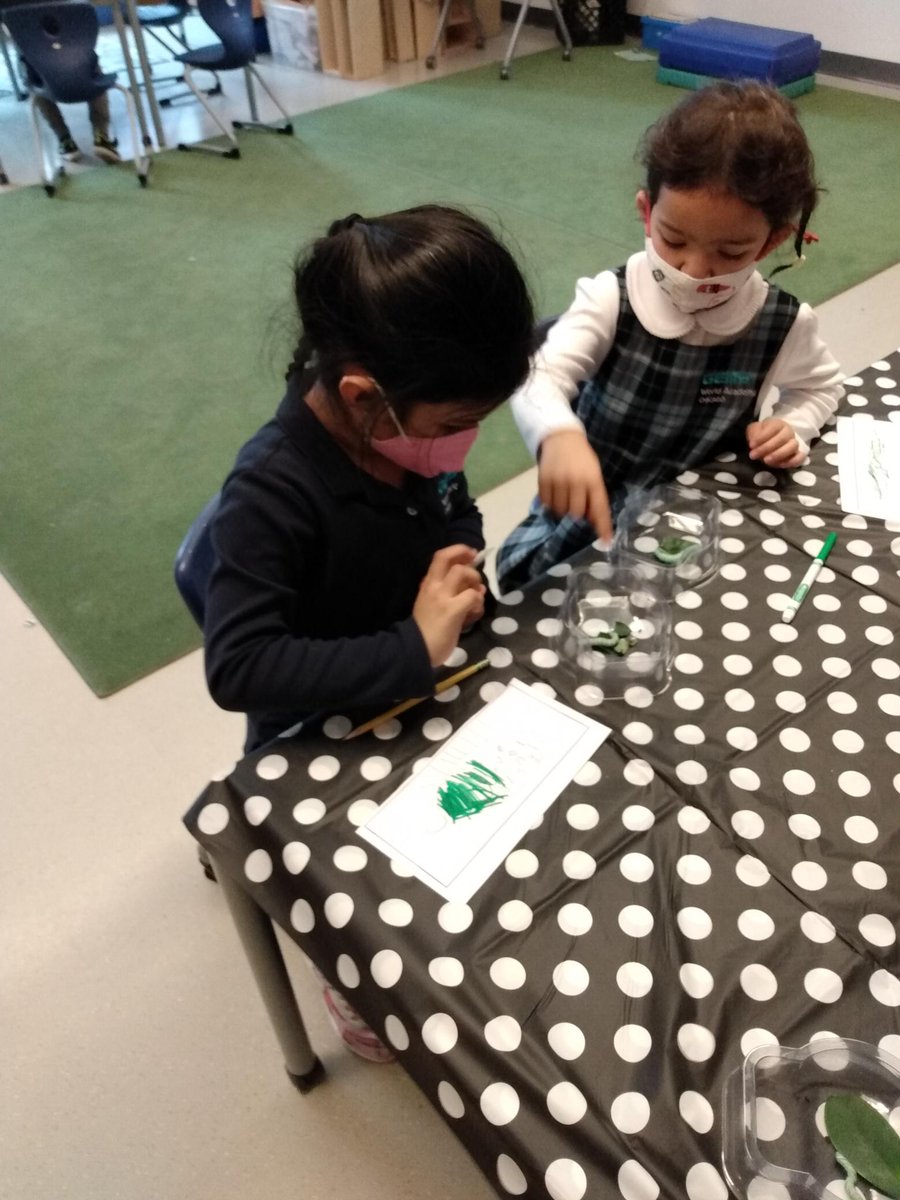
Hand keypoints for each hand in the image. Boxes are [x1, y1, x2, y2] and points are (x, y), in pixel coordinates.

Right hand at [413, 545, 485, 666]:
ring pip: (462, 573)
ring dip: (475, 581)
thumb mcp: (431, 604)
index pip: (440, 556)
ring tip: (477, 596)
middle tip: (476, 572)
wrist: (416, 649)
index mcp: (427, 584)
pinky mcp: (452, 610)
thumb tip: (471, 587)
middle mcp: (433, 586)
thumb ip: (447, 593)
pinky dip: (478, 601)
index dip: (458, 550)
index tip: (469, 553)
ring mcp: (442, 597)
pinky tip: (475, 611)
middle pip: (449, 559)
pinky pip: (472, 596)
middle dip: (467, 560)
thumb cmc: (425, 629)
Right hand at [538, 429, 612, 542]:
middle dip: (576, 516)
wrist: (561, 437)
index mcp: (593, 480)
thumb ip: (594, 496)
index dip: (602, 527)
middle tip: (575, 507)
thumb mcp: (594, 474)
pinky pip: (546, 503)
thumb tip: (592, 521)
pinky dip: (550, 504)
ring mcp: (558, 480)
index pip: (599, 508)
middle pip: (576, 513)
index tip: (606, 542)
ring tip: (563, 498)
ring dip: (562, 510)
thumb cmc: (582, 458)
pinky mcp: (543, 480)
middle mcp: (576, 481)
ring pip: (559, 510)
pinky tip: (553, 494)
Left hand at [746, 419, 803, 467]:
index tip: (751, 445)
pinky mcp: (797, 455)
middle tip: (754, 455)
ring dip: (778, 455)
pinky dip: (791, 462)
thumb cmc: (761, 435)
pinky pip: (799, 458)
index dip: (761, 437)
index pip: (773, 428)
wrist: (768, 441)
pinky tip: (780, 465)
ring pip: (792, 447)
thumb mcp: (754, 431)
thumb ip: (753, 434)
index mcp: (778, 424)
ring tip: (766, 460)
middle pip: (782, 438)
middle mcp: (788, 432)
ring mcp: (794, 443)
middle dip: (766, 448)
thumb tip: (754, 444)